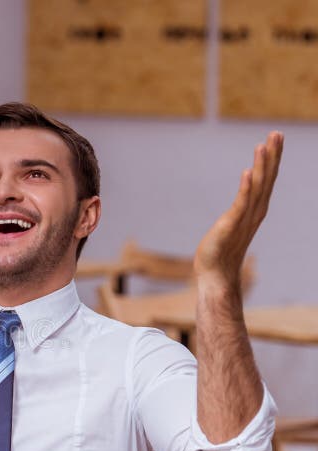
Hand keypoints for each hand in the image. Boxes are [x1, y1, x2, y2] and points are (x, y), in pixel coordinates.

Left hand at [194, 131, 283, 287]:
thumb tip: (240, 199)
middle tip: (276, 133)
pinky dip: (244, 188)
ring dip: (260, 166)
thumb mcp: (233, 223)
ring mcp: (243, 218)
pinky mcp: (230, 225)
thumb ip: (240, 210)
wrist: (216, 274)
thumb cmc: (222, 250)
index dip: (272, 159)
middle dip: (272, 156)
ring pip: (255, 187)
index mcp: (255, 209)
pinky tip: (247, 172)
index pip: (266, 179)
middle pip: (266, 179)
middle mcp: (254, 211)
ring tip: (263, 145)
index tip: (276, 138)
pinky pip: (240, 204)